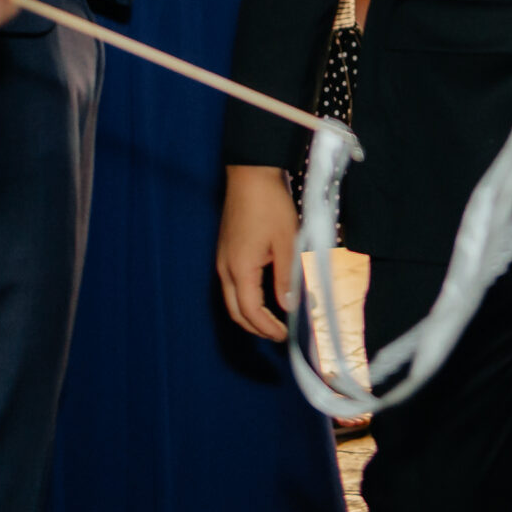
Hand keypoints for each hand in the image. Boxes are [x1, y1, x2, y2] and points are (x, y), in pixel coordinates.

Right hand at [217, 165, 301, 339]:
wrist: (250, 176)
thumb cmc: (270, 205)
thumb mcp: (287, 242)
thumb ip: (287, 276)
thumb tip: (288, 305)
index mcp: (240, 269)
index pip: (251, 312)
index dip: (268, 328)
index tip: (285, 336)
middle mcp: (225, 269)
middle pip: (236, 312)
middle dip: (256, 328)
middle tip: (279, 333)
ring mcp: (222, 260)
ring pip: (231, 300)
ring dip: (250, 314)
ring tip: (274, 319)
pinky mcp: (225, 252)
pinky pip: (232, 286)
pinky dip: (246, 299)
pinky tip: (264, 296)